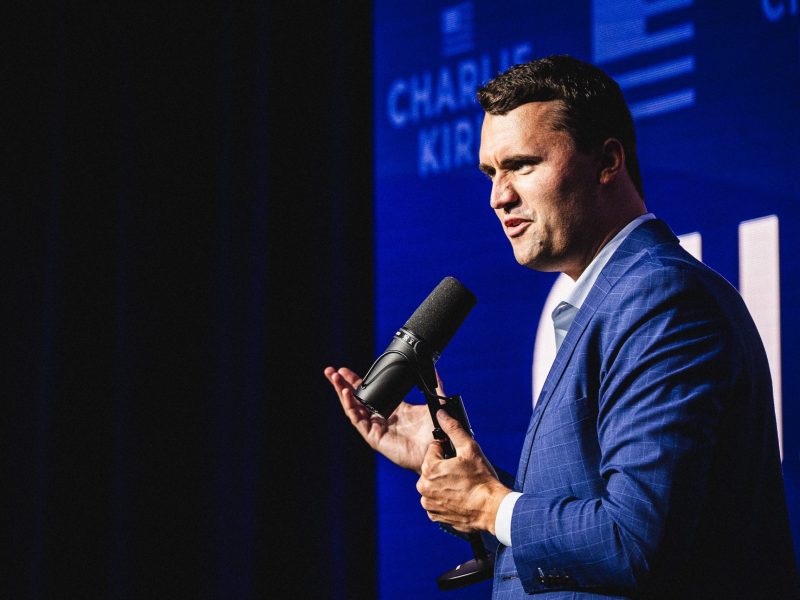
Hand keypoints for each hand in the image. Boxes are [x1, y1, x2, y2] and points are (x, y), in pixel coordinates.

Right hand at [323, 366, 432, 472]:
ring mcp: (377, 428)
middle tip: (332, 372)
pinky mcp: (374, 438)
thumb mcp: (434, 403)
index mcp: (394, 409)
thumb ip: (434, 386)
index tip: (346, 370)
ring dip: (342, 393)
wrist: (439, 449)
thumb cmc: (437, 432)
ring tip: (334, 378)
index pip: (370, 393)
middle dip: (343, 385)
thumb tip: (434, 369)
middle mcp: (382, 418)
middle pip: (357, 399)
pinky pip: (358, 421)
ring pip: (353, 409)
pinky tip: (346, 394)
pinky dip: (351, 407)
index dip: (357, 382)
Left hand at [416, 410, 509, 533]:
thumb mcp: (470, 448)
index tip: (460, 460)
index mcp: (429, 468)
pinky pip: (437, 501)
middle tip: (463, 473)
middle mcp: (424, 487)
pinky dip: (445, 498)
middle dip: (445, 468)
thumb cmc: (482, 479)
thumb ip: (453, 429)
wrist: (492, 510)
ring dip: (444, 483)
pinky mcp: (435, 515)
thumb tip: (441, 413)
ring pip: (434, 484)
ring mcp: (428, 503)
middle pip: (432, 468)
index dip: (448, 452)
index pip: (434, 449)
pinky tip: (459, 498)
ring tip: (462, 486)